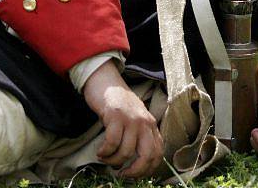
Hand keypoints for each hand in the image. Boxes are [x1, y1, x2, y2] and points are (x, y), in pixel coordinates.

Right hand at [83, 59, 163, 177]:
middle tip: (121, 173)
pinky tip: (100, 151)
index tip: (134, 175)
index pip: (157, 153)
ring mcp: (130, 118)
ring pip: (126, 152)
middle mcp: (144, 122)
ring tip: (105, 158)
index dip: (147, 169)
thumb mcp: (135, 120)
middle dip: (134, 171)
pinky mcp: (115, 115)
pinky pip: (111, 142)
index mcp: (150, 124)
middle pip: (147, 155)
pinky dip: (105, 151)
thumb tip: (136, 166)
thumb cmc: (119, 106)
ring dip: (113, 160)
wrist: (107, 82)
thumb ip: (140, 137)